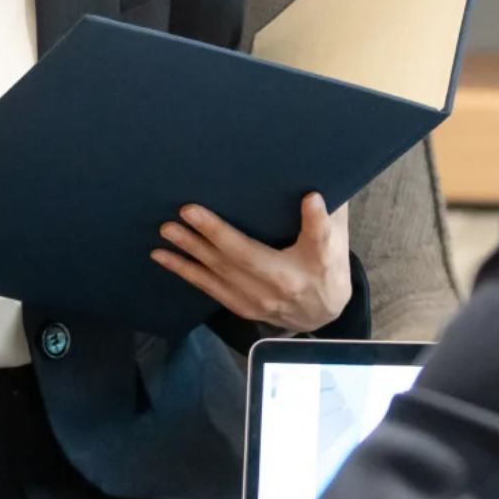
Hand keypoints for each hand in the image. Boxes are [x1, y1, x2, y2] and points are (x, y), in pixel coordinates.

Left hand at [153, 193, 350, 334]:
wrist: (323, 314)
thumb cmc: (327, 266)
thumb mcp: (335, 239)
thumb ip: (327, 214)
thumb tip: (316, 183)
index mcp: (317, 262)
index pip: (318, 239)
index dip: (314, 220)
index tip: (311, 198)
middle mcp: (286, 284)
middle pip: (249, 258)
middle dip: (215, 234)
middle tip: (187, 211)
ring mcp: (261, 300)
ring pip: (222, 273)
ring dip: (191, 252)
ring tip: (167, 231)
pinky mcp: (243, 307)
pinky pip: (210, 288)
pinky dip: (185, 271)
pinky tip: (162, 256)